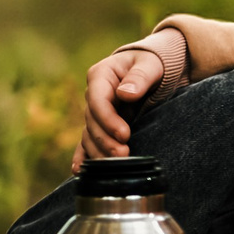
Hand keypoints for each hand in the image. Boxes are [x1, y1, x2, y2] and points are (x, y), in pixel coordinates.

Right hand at [75, 31, 185, 169]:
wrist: (155, 68)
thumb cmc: (153, 63)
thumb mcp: (151, 65)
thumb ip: (140, 77)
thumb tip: (125, 93)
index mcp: (101, 76)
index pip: (97, 100)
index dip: (108, 119)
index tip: (124, 134)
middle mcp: (93, 95)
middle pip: (92, 122)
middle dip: (105, 141)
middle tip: (123, 156)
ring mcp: (96, 111)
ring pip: (89, 135)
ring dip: (98, 152)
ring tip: (113, 167)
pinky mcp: (101, 125)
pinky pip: (87, 141)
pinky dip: (83, 156)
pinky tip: (78, 171)